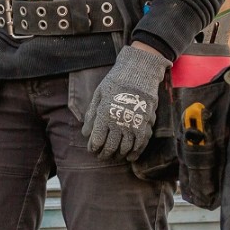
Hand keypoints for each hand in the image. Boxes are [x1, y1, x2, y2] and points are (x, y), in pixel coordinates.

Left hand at [82, 43, 169, 161]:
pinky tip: (130, 156)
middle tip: (102, 156)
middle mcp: (118, 123)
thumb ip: (91, 114)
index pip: (97, 140)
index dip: (93, 148)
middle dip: (104, 154)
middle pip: (110, 147)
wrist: (138, 73)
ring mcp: (132, 125)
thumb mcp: (98, 94)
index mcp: (104, 115)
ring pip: (125, 148)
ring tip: (115, 156)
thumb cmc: (115, 82)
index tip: (92, 149)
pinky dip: (135, 153)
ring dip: (119, 155)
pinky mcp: (144, 125)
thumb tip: (85, 133)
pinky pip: (140, 144)